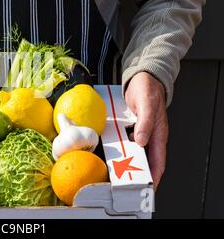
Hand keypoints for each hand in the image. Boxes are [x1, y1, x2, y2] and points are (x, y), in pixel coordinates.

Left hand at [125, 72, 168, 189]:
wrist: (142, 78)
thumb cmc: (148, 89)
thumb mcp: (146, 104)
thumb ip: (145, 122)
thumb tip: (141, 141)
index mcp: (158, 134)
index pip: (158, 162)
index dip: (153, 177)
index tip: (147, 189)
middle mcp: (150, 136)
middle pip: (144, 161)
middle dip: (137, 174)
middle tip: (125, 185)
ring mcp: (140, 132)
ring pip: (133, 152)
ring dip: (126, 162)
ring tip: (114, 173)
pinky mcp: (131, 127)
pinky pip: (124, 141)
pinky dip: (119, 148)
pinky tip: (109, 152)